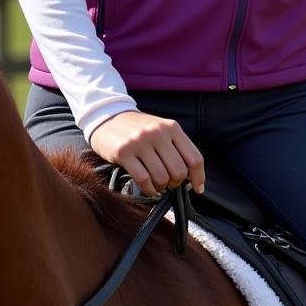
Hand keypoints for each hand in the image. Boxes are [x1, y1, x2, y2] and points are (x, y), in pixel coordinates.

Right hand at [88, 110, 205, 195]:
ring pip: (161, 178)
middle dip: (176, 183)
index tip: (197, 189)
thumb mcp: (161, 129)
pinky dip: (149, 190)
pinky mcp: (123, 153)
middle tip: (169, 183)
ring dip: (161, 187)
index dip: (198, 177)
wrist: (107, 116)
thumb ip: (176, 147)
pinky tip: (148, 187)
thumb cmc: (138, 128)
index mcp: (171, 127)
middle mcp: (158, 133)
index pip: (194, 158)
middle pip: (179, 171)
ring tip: (156, 184)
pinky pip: (143, 180)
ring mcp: (140, 142)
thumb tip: (192, 177)